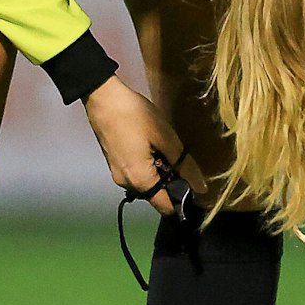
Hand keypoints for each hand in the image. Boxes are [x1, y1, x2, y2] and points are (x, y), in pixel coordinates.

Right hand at [83, 76, 198, 213]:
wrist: (103, 97)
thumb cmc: (135, 116)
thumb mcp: (166, 138)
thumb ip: (184, 165)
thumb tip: (201, 188)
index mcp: (140, 181)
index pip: (165, 207)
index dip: (183, 200)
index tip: (196, 186)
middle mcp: (126, 184)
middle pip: (156, 196)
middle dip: (172, 184)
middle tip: (182, 161)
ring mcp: (117, 174)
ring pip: (147, 185)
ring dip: (161, 174)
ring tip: (167, 151)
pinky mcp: (114, 164)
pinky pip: (137, 175)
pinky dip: (150, 168)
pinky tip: (154, 149)